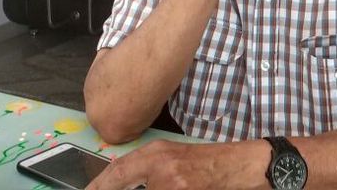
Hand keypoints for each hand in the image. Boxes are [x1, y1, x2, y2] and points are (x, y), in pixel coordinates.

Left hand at [86, 140, 264, 189]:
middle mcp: (159, 164)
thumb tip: (122, 182)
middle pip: (121, 181)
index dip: (99, 184)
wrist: (237, 166)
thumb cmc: (207, 163)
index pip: (117, 169)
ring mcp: (171, 182)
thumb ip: (149, 168)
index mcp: (155, 152)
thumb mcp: (173, 158)